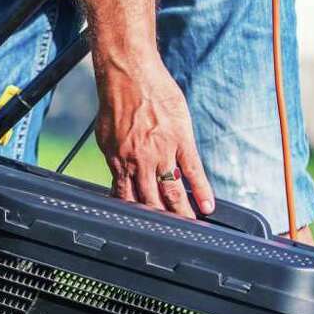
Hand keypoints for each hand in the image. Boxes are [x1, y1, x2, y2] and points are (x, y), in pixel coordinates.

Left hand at [93, 54, 214, 218]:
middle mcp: (140, 161)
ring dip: (181, 213)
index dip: (134, 217)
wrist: (130, 75)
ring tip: (189, 228)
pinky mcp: (181, 140)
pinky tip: (207, 206)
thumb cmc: (117, 102)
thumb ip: (115, 161)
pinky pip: (193, 170)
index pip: (126, 198)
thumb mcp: (106, 138)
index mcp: (120, 161)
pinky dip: (202, 191)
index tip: (141, 231)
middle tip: (169, 238)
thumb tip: (118, 182)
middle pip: (151, 201)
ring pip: (172, 191)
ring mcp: (161, 152)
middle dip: (159, 222)